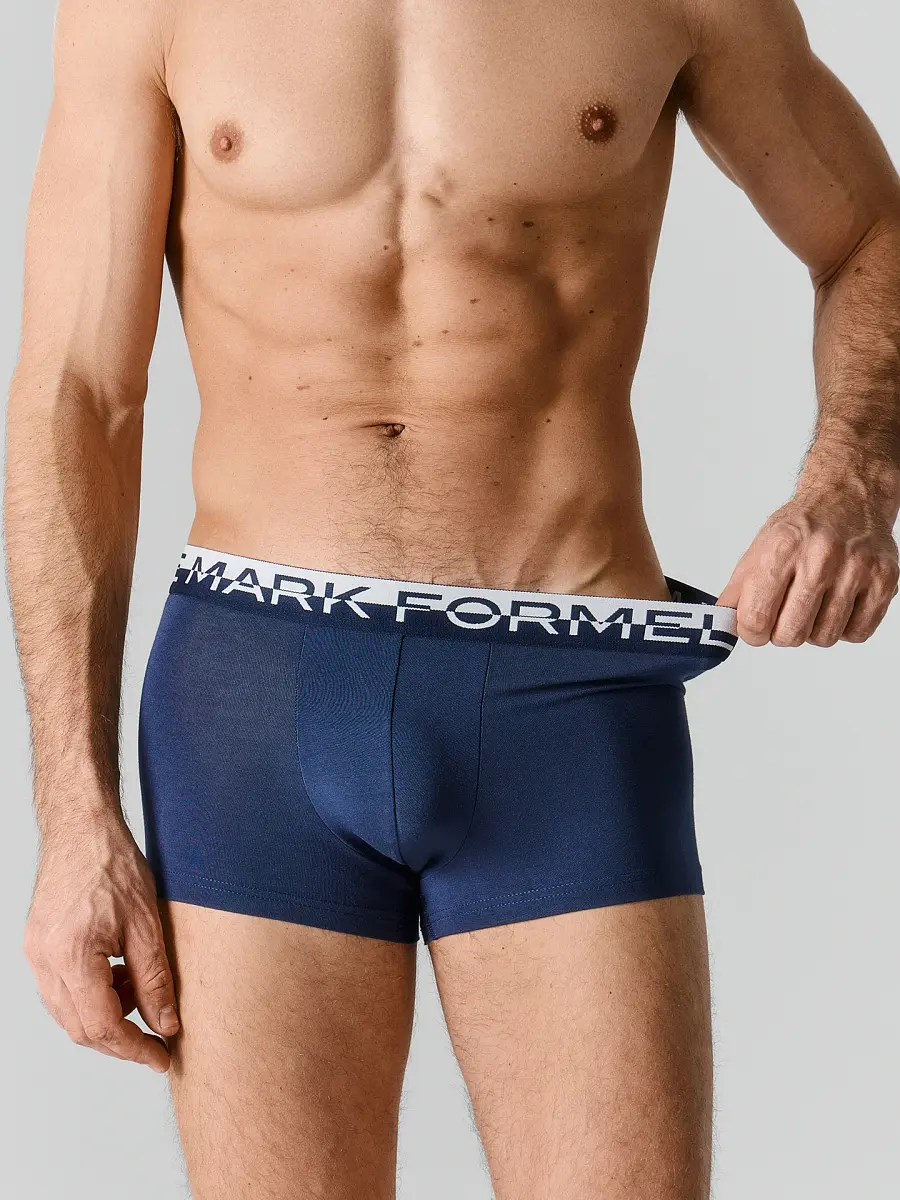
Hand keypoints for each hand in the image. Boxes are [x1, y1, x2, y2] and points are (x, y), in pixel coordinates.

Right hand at [24, 815, 177, 1071]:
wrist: (81, 828)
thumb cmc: (112, 864)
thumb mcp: (146, 924)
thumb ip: (154, 979)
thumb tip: (164, 1022)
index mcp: (72, 958)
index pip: (101, 1026)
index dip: (134, 1048)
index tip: (160, 1056)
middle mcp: (45, 962)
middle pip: (80, 1028)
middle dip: (120, 1040)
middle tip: (157, 1040)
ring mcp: (36, 955)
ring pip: (69, 1013)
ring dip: (106, 1017)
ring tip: (141, 996)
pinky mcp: (38, 946)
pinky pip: (62, 990)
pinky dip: (92, 996)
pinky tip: (118, 979)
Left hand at [719, 493, 898, 646]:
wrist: (849, 496)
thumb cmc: (802, 526)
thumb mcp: (759, 548)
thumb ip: (737, 591)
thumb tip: (723, 626)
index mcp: (782, 548)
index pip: (756, 618)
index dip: (752, 632)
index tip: (755, 627)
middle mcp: (820, 557)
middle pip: (792, 634)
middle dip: (782, 633)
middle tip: (785, 616)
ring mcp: (857, 569)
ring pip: (825, 637)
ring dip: (814, 631)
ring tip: (814, 605)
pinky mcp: (885, 580)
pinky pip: (858, 633)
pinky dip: (844, 628)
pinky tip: (838, 605)